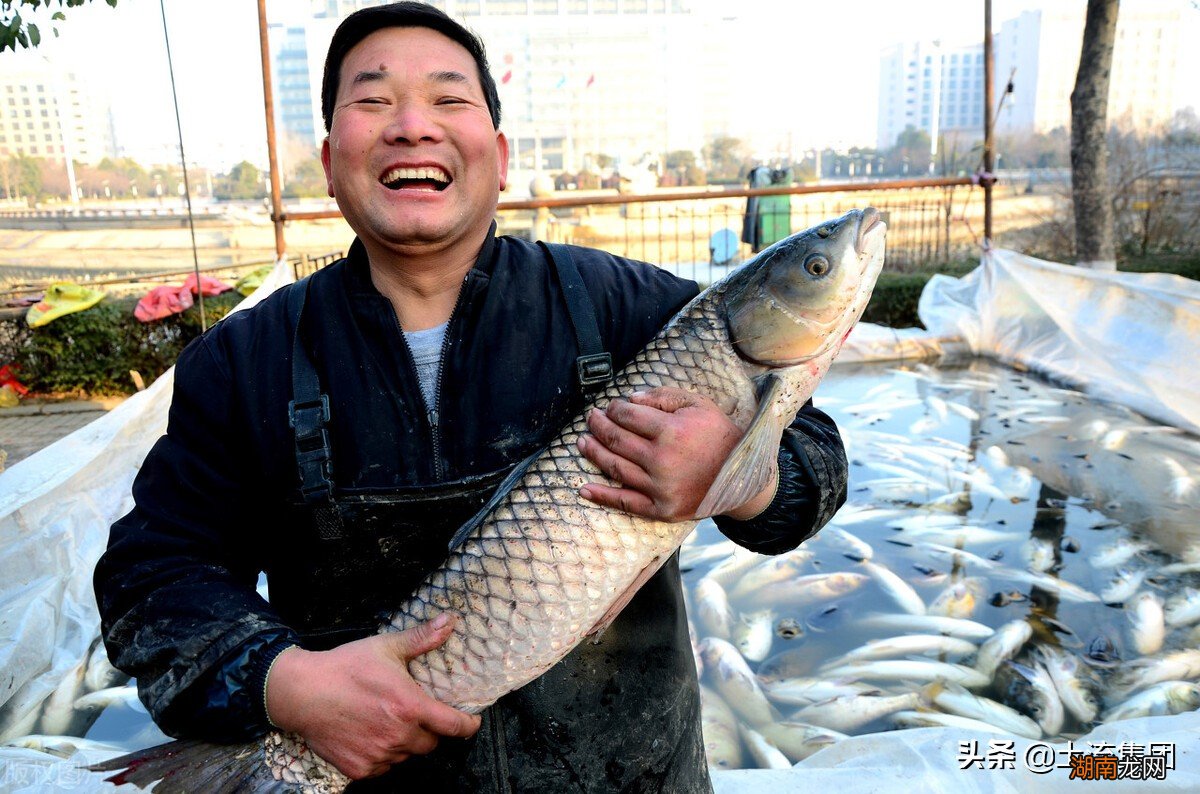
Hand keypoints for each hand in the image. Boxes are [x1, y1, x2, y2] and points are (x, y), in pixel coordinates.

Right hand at [265, 615, 480, 779]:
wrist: (302, 692)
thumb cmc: (346, 667)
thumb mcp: (386, 647)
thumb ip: (422, 638)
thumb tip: (450, 622)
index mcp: (410, 707)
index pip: (454, 726)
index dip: (468, 726)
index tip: (471, 722)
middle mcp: (398, 736)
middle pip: (431, 743)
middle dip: (429, 730)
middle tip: (414, 714)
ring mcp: (379, 755)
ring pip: (406, 755)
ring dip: (404, 742)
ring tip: (388, 721)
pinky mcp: (359, 769)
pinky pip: (383, 767)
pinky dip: (382, 755)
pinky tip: (370, 734)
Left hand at [576, 387, 776, 520]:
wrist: (742, 477)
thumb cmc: (719, 435)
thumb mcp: (698, 404)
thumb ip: (663, 396)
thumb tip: (629, 399)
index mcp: (671, 431)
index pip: (627, 415)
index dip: (614, 409)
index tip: (610, 407)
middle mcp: (662, 460)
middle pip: (615, 440)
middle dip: (597, 426)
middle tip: (590, 419)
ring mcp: (659, 487)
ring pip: (614, 467)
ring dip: (593, 453)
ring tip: (581, 442)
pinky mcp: (660, 509)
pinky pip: (624, 502)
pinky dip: (601, 496)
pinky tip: (584, 489)